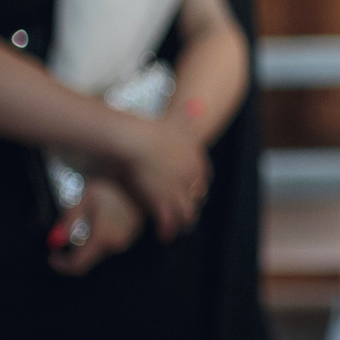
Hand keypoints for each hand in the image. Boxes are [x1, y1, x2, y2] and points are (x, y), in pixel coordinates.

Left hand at [48, 175, 142, 274]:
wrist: (136, 181)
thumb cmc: (106, 188)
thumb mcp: (81, 199)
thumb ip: (69, 219)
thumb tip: (59, 238)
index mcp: (103, 235)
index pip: (79, 264)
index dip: (63, 265)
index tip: (52, 257)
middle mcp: (116, 243)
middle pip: (89, 258)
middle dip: (75, 250)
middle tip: (65, 237)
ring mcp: (126, 241)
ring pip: (99, 250)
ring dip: (89, 241)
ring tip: (89, 217)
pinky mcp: (132, 237)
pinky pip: (110, 243)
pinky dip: (101, 237)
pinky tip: (103, 218)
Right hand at [109, 116, 208, 241]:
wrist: (136, 139)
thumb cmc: (151, 128)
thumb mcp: (175, 120)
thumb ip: (187, 115)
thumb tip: (199, 105)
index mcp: (196, 159)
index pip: (203, 176)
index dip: (196, 183)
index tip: (191, 188)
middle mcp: (192, 177)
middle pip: (198, 195)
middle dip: (191, 201)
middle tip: (187, 211)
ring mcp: (178, 191)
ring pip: (188, 211)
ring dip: (184, 220)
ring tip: (179, 228)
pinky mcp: (162, 202)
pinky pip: (170, 221)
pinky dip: (168, 228)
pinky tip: (165, 235)